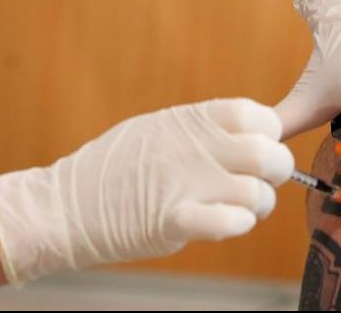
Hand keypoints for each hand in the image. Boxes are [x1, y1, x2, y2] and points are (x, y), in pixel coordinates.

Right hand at [0, 98, 293, 282]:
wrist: (64, 206)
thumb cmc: (113, 168)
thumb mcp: (157, 129)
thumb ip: (201, 129)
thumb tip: (244, 131)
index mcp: (191, 121)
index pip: (257, 116)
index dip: (269, 134)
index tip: (259, 147)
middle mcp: (194, 148)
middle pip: (268, 153)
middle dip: (277, 171)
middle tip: (261, 182)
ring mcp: (185, 183)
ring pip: (256, 193)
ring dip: (259, 205)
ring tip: (244, 210)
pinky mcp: (173, 221)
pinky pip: (228, 222)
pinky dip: (237, 225)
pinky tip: (229, 223)